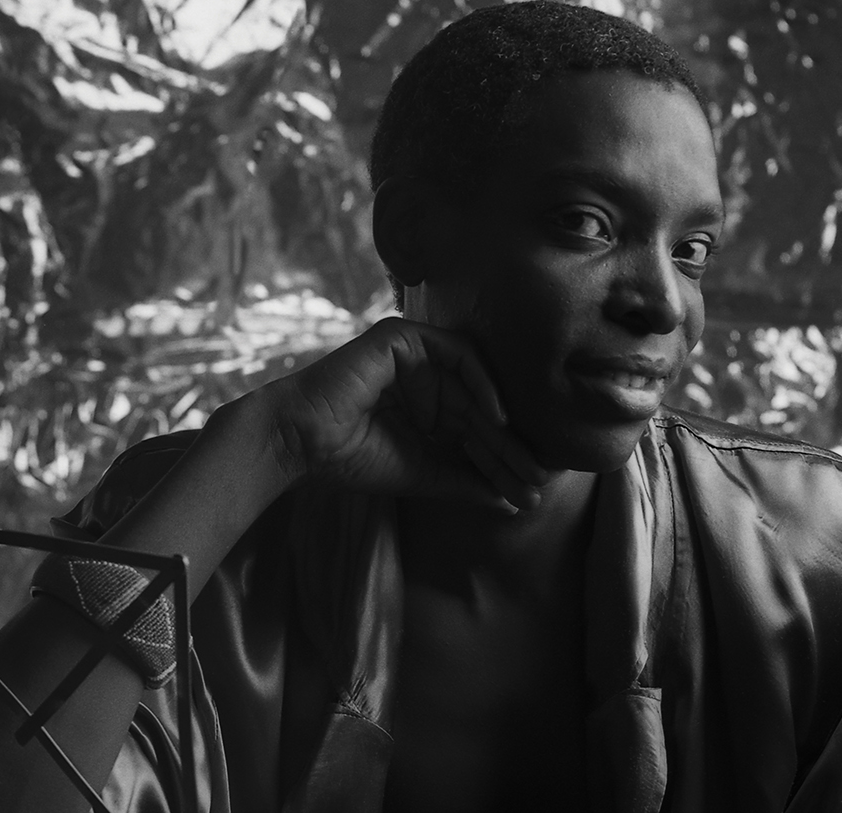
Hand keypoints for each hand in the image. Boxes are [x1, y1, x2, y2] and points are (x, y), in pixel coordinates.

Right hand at [261, 317, 548, 512]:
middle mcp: (426, 379)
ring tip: (522, 457)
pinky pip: (457, 353)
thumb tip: (514, 502)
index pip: (477, 431)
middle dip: (511, 447)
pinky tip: (497, 418)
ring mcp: (416, 356)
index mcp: (427, 408)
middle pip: (482, 408)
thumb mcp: (422, 473)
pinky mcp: (404, 338)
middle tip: (540, 480)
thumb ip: (465, 481)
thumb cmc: (350, 458)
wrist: (302, 442)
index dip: (505, 461)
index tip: (532, 494)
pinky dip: (481, 382)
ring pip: (475, 384)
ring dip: (502, 422)